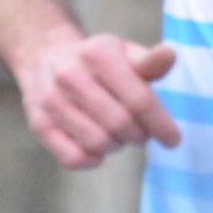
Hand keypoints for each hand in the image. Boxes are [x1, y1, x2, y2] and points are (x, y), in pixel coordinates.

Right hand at [13, 32, 181, 168]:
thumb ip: (148, 62)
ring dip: (116, 145)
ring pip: (98, 143)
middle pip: (120, 124)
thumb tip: (170, 54)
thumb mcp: (123, 53)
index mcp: (98, 55)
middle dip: (139, 135)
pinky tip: (97, 148)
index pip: (138, 99)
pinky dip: (93, 159)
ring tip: (116, 134)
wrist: (44, 55)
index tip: (172, 140)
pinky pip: (74, 159)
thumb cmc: (95, 60)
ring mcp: (52, 101)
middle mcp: (70, 76)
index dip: (160, 124)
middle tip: (141, 133)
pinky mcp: (40, 124)